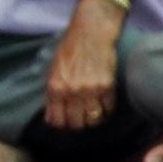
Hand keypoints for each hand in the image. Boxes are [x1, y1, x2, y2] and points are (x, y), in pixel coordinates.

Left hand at [44, 3, 120, 130]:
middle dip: (78, 125)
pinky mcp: (107, 86)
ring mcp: (90, 90)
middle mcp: (71, 91)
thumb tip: (55, 114)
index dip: (61, 127)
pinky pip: (108, 109)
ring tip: (94, 115)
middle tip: (82, 121)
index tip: (67, 124)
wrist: (91, 34)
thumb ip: (54, 92)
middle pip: (75, 124)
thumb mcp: (54, 71)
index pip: (56, 121)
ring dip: (94, 120)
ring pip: (93, 120)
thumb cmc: (71, 50)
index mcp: (55, 88)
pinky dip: (107, 112)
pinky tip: (105, 107)